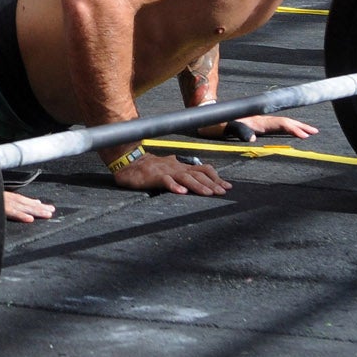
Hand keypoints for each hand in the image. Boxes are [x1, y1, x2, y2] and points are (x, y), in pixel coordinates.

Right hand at [3, 188, 55, 222]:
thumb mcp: (5, 197)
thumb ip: (19, 200)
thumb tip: (35, 201)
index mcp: (13, 198)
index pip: (29, 201)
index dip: (40, 205)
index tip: (50, 208)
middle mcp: (12, 200)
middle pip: (29, 205)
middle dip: (41, 208)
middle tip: (52, 210)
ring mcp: (8, 204)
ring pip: (25, 208)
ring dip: (37, 211)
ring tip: (47, 214)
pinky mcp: (3, 210)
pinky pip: (13, 214)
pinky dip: (22, 216)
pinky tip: (30, 219)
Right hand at [112, 153, 231, 195]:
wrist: (129, 163)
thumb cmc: (149, 168)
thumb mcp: (169, 168)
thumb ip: (182, 172)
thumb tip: (198, 176)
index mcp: (180, 166)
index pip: (202, 169)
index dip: (216, 177)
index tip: (228, 186)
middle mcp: (176, 167)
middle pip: (197, 174)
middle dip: (212, 183)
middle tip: (223, 192)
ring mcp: (165, 171)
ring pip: (185, 177)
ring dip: (198, 185)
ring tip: (208, 193)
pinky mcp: (153, 176)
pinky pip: (165, 180)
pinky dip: (174, 186)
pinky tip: (181, 192)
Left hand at [213, 114, 319, 140]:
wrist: (207, 116)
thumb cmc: (216, 123)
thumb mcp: (227, 127)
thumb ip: (240, 131)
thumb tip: (253, 139)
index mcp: (257, 120)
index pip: (280, 123)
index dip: (293, 129)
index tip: (305, 135)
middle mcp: (259, 119)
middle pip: (284, 121)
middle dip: (300, 126)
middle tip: (315, 132)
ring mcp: (257, 122)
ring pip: (280, 123)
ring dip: (294, 126)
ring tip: (308, 131)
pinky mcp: (254, 125)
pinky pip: (273, 126)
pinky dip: (285, 128)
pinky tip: (289, 131)